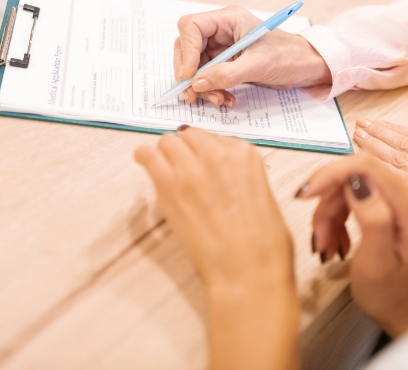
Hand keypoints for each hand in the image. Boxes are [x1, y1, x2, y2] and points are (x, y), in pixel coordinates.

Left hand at [135, 127, 299, 369]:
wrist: (248, 272)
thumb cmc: (263, 244)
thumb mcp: (263, 195)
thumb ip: (240, 175)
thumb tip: (221, 174)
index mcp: (245, 154)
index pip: (214, 137)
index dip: (205, 151)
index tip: (201, 162)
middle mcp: (217, 154)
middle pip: (189, 135)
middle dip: (185, 149)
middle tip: (182, 167)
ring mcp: (191, 168)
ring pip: (167, 141)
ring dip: (165, 153)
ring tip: (163, 167)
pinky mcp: (169, 185)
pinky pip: (148, 155)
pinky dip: (144, 157)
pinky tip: (144, 162)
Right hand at [174, 6, 330, 106]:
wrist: (307, 68)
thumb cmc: (289, 56)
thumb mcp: (258, 65)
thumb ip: (225, 74)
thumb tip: (196, 83)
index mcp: (228, 20)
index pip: (191, 27)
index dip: (186, 50)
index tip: (188, 75)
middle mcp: (221, 31)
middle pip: (187, 48)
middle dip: (190, 73)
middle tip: (194, 94)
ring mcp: (221, 48)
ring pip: (195, 67)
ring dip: (202, 86)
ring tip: (218, 99)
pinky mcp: (225, 64)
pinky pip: (207, 77)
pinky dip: (212, 91)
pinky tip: (225, 98)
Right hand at [297, 154, 407, 337]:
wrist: (401, 307)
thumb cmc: (390, 292)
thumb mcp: (377, 262)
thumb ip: (372, 219)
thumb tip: (356, 183)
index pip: (363, 166)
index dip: (330, 174)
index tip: (305, 195)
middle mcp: (405, 192)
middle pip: (349, 176)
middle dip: (326, 205)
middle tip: (319, 238)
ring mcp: (393, 194)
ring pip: (342, 187)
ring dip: (326, 216)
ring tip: (325, 246)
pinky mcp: (382, 199)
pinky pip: (345, 196)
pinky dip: (332, 218)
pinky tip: (333, 240)